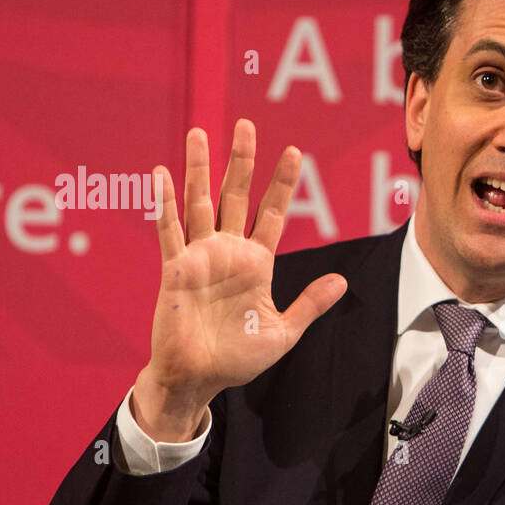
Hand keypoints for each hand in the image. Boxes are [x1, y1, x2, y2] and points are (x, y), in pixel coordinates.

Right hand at [132, 120, 346, 440]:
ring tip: (201, 132)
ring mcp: (200, 257)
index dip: (281, 183)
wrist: (199, 379)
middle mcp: (228, 252)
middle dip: (242, 162)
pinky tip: (163, 174)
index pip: (272, 214)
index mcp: (256, 264)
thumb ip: (309, 304)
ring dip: (199, 168)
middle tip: (247, 125)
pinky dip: (165, 202)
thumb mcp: (283, 331)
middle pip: (236, 196)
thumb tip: (342, 280)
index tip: (294, 151)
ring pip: (199, 202)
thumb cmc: (238, 359)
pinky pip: (169, 230)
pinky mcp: (175, 269)